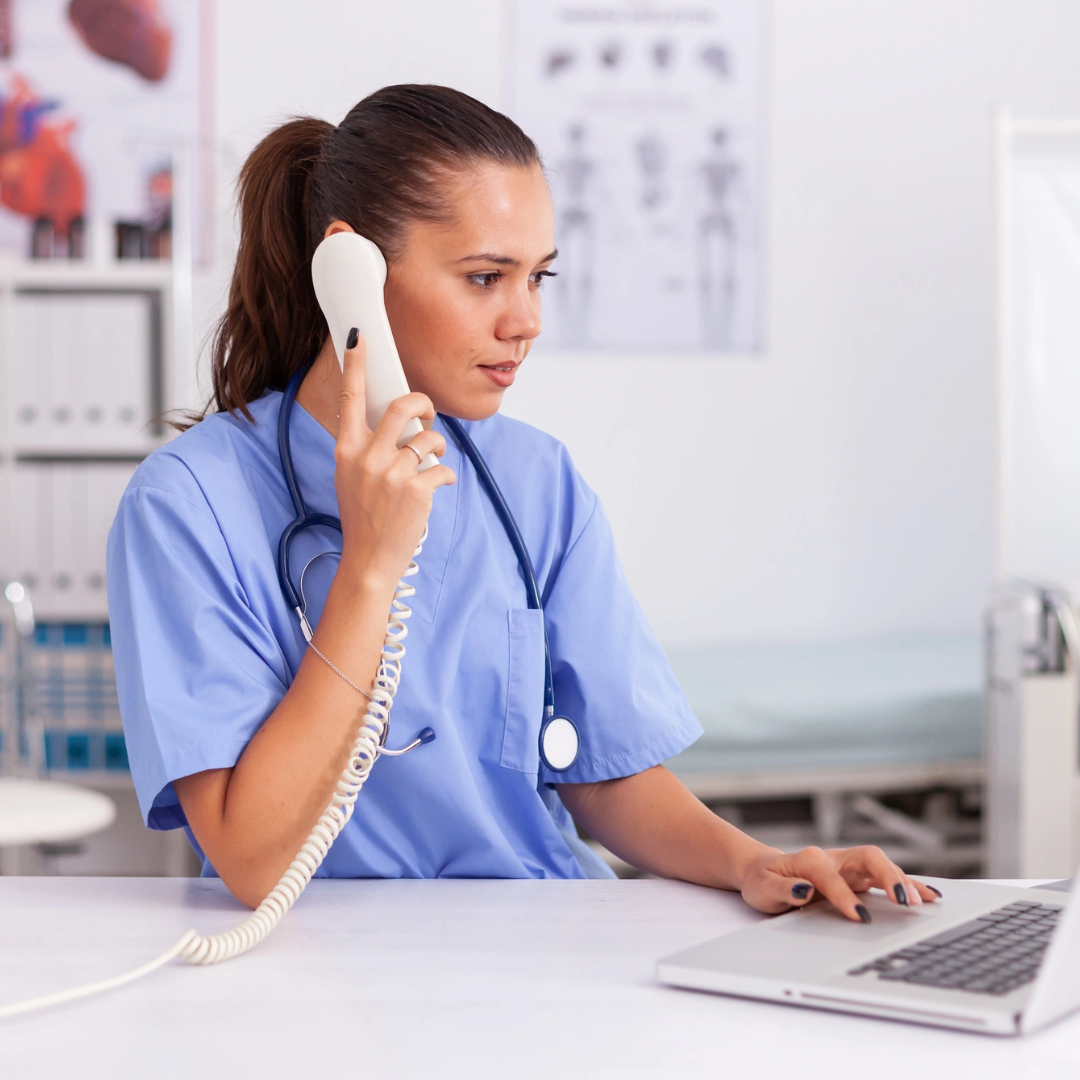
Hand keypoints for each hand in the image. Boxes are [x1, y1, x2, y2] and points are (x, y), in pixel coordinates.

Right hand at [334, 328, 455, 586]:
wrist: (369, 560)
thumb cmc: (363, 517)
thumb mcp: (351, 478)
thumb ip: (365, 448)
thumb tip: (394, 424)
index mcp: (347, 450)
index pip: (351, 399)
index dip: (356, 365)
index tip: (358, 337)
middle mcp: (367, 458)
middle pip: (403, 405)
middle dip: (423, 404)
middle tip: (427, 416)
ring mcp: (392, 474)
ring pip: (429, 439)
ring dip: (437, 449)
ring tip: (430, 465)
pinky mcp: (416, 490)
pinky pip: (442, 469)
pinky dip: (443, 477)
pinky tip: (433, 489)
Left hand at [739, 845, 941, 921]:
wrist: (762, 870)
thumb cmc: (762, 880)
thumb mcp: (762, 888)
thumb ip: (781, 890)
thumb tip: (804, 891)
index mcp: (810, 860)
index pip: (832, 877)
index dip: (846, 897)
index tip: (859, 917)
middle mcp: (833, 859)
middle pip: (868, 858)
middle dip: (888, 877)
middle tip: (904, 902)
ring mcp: (847, 866)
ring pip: (881, 866)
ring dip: (903, 882)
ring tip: (925, 901)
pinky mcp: (857, 876)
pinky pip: (885, 877)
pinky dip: (907, 884)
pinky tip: (928, 895)